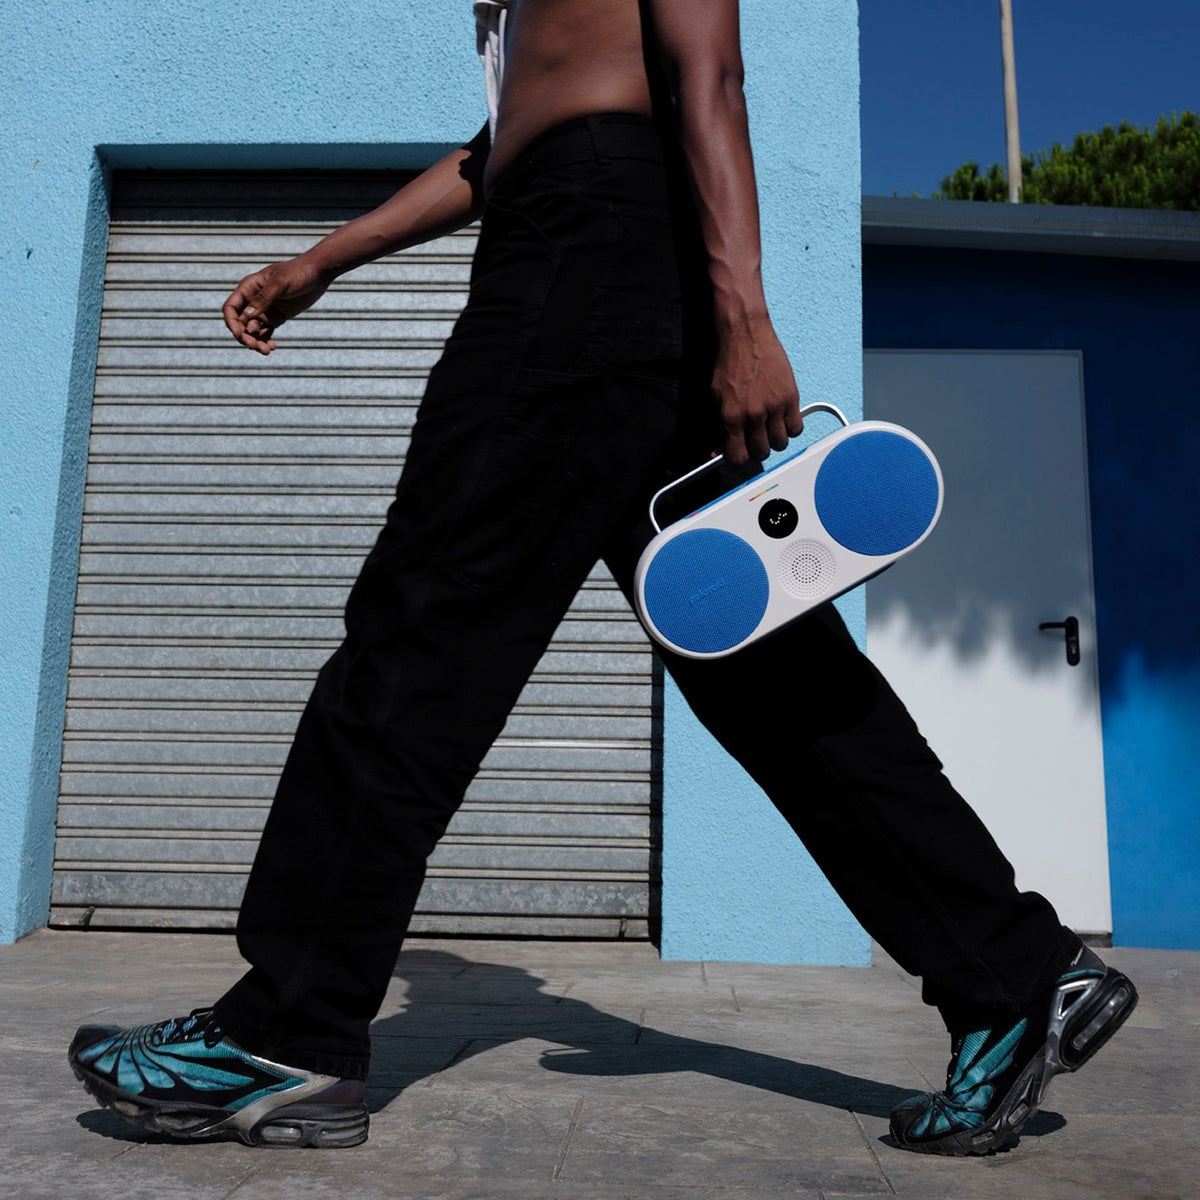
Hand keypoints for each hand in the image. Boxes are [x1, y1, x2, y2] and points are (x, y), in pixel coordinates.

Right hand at [222, 255, 332, 354]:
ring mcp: (264, 310)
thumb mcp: (280, 284)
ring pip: (253, 331)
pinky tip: (273, 347)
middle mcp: (253, 301)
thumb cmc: (297, 273)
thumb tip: (247, 316)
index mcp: (248, 288)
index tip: (240, 335)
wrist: (317, 274)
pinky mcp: (276, 318)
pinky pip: (266, 333)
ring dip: (256, 342)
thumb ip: (263, 299)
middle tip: (255, 346)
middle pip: (240, 323)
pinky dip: (266, 341)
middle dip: (245, 336)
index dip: (232, 323)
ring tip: (267, 351)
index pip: (231, 308)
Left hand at [711, 315, 804, 463]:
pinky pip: (796, 428)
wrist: (746, 335)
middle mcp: (753, 414)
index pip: (738, 456)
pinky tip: (782, 419)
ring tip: (769, 428)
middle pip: (762, 452)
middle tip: (755, 438)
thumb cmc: (730, 363)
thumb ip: (718, 426)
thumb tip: (718, 449)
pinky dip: (790, 428)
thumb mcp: (715, 397)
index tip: (740, 452)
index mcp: (731, 416)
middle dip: (757, 448)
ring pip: (780, 444)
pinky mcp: (790, 397)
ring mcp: (774, 406)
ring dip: (774, 440)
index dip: (739, 457)